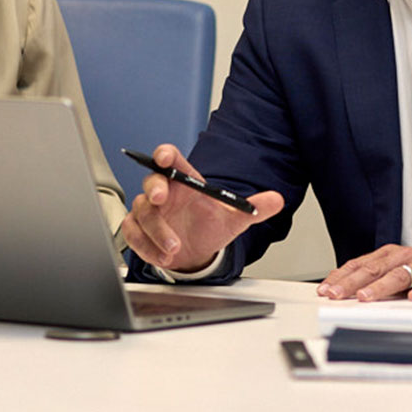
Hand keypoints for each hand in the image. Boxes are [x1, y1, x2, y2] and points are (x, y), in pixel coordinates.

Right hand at [121, 144, 283, 272]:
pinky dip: (146, 246)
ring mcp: (149, 211)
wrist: (198, 252)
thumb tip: (278, 200)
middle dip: (154, 188)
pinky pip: (133, 234)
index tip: (163, 157)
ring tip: (174, 248)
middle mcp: (165, 192)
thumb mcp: (235, 217)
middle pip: (151, 181)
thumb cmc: (210, 226)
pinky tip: (163, 256)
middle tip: (162, 199)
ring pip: (142, 212)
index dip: (164, 154)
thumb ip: (255, 207)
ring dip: (156, 230)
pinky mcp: (139, 230)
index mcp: (185, 181)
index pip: (171, 160)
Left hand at [317, 245, 411, 300]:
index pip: (360, 265)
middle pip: (374, 269)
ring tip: (366, 296)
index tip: (325, 290)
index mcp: (390, 255)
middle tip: (336, 294)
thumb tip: (346, 291)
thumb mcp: (399, 271)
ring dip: (380, 286)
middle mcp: (405, 257)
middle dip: (352, 283)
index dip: (341, 277)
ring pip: (399, 275)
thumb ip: (377, 279)